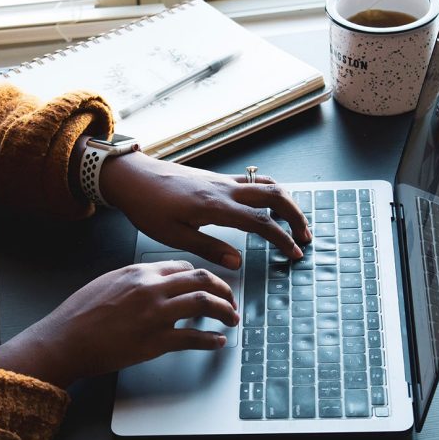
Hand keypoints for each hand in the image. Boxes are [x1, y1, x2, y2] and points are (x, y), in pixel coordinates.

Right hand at [0, 260, 238, 387]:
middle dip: (223, 289)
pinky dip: (210, 340)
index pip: (184, 267)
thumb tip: (159, 281)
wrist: (64, 339)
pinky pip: (193, 338)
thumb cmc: (80, 312)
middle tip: (231, 300)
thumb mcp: (109, 281)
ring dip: (225, 311)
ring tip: (232, 318)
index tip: (210, 286)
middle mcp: (152, 288)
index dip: (203, 277)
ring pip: (204, 303)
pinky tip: (217, 342)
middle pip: (202, 280)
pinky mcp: (155, 342)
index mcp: (141, 272)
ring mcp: (155, 314)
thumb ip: (137, 278)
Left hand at [99, 151, 311, 268]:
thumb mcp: (174, 236)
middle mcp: (224, 189)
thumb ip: (209, 248)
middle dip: (295, 215)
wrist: (133, 177)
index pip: (261, 222)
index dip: (282, 238)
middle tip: (305, 236)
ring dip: (286, 201)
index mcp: (215, 206)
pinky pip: (252, 180)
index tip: (294, 253)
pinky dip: (269, 192)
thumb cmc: (148, 207)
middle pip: (274, 195)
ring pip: (266, 184)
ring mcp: (222, 180)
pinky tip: (268, 205)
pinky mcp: (217, 178)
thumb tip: (238, 261)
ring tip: (293, 221)